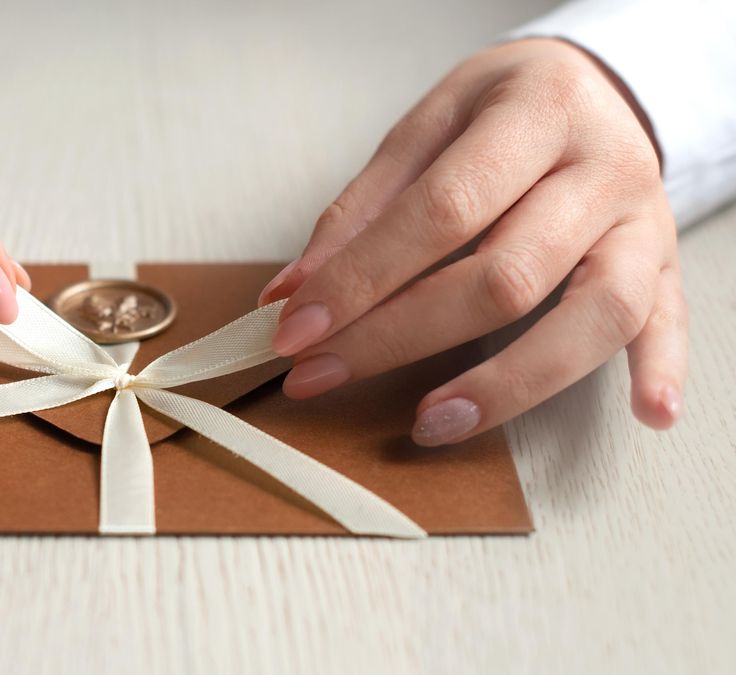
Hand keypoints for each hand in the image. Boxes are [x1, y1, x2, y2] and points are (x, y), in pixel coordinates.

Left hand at [259, 38, 685, 445]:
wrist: (588, 86)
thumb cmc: (497, 110)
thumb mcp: (425, 127)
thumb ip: (361, 210)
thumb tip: (292, 294)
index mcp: (538, 112)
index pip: (443, 210)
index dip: (363, 278)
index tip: (296, 330)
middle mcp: (604, 167)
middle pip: (507, 276)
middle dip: (399, 338)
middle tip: (319, 375)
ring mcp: (645, 222)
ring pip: (595, 314)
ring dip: (509, 384)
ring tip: (431, 425)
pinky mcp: (666, 266)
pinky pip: (669, 323)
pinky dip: (661, 369)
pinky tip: (646, 416)